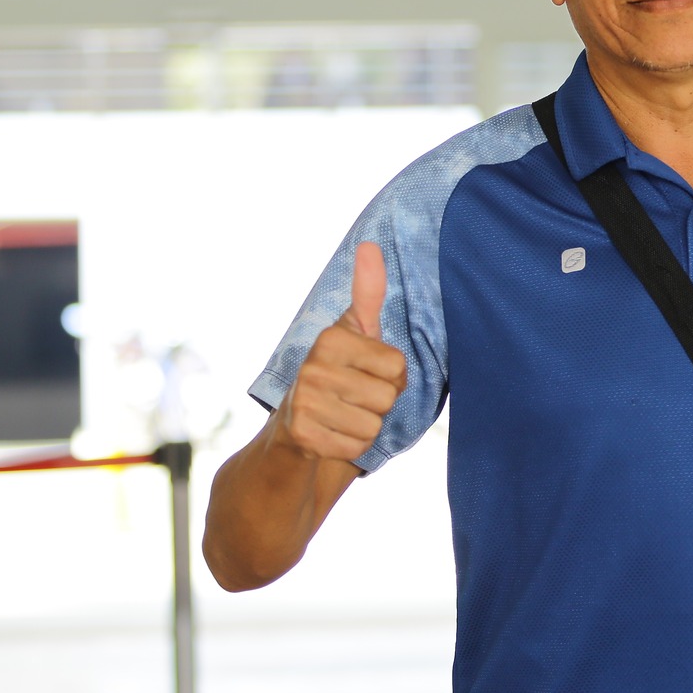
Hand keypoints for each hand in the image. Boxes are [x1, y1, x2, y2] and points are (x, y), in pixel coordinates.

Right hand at [273, 241, 405, 465]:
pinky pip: (358, 447)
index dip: (390, 376)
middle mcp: (312, 366)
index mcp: (330, 338)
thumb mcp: (355, 331)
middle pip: (388, 396)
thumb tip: (371, 245)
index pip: (397, 366)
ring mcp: (305, 402)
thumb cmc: (337, 372)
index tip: (363, 372)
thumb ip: (368, 291)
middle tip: (352, 397)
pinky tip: (331, 434)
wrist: (294, 425)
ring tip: (340, 414)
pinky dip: (351, 446)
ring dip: (364, 425)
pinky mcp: (303, 436)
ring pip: (374, 424)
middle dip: (378, 403)